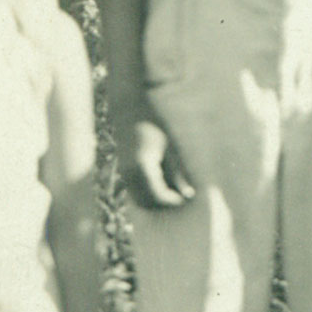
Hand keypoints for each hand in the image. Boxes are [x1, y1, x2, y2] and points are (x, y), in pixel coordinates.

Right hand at [109, 93, 194, 209]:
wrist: (129, 107)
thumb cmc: (153, 122)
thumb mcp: (170, 145)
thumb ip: (178, 172)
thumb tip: (187, 195)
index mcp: (142, 166)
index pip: (158, 196)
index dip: (173, 201)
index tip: (187, 198)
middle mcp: (129, 173)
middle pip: (147, 203)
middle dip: (164, 205)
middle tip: (182, 197)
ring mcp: (124, 173)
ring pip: (139, 200)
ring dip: (156, 201)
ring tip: (174, 191)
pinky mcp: (124, 170)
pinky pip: (136, 191)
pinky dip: (149, 193)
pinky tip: (163, 183)